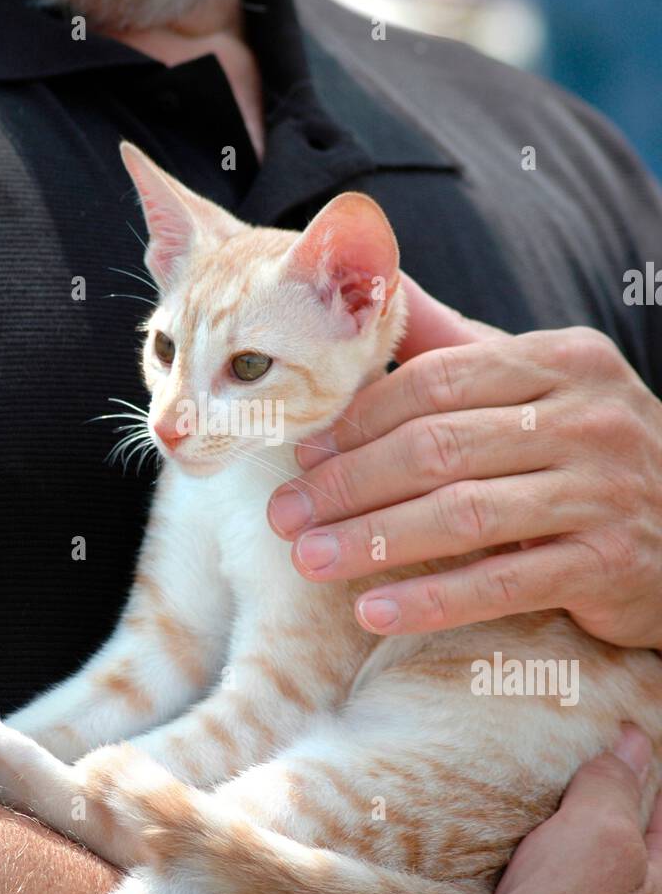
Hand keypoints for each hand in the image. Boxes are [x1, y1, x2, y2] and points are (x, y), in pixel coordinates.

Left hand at [268, 274, 661, 647]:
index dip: (358, 420)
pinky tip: (373, 610)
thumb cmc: (587, 449)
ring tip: (309, 560)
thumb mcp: (539, 383)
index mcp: (559, 360)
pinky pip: (502, 582)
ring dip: (373, 540)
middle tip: (285, 515)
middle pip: (438, 446)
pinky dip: (432, 599)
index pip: (436, 381)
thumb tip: (377, 283)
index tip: (303, 454)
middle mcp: (585, 417)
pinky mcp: (608, 564)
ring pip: (463, 514)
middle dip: (348, 483)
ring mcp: (601, 490)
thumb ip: (456, 344)